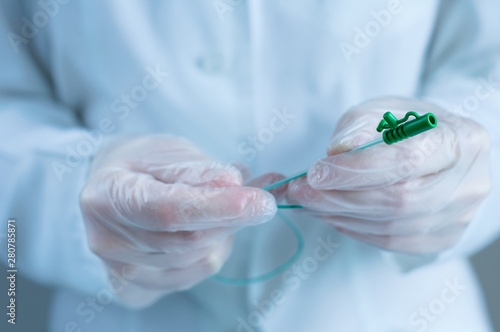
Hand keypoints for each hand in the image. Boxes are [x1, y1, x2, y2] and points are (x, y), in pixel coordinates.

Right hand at [80, 135, 279, 307]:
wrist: (113, 187)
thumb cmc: (140, 165)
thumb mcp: (168, 151)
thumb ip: (198, 169)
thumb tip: (234, 184)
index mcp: (107, 196)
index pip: (169, 211)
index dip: (219, 208)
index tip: (260, 202)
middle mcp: (107, 240)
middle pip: (188, 241)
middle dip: (232, 219)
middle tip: (255, 197)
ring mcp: (120, 270)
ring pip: (197, 261)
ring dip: (224, 233)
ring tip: (222, 206)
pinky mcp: (136, 288)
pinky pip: (192, 276)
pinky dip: (211, 251)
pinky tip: (205, 229)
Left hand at [287, 98, 490, 253]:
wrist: (439, 149)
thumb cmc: (409, 126)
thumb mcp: (382, 111)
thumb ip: (358, 127)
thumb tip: (337, 152)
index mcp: (461, 141)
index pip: (407, 161)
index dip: (356, 170)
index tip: (315, 172)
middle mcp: (468, 183)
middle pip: (398, 200)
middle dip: (339, 197)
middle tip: (299, 192)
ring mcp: (459, 217)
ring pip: (391, 226)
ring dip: (340, 215)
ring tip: (309, 201)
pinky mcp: (441, 238)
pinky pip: (391, 241)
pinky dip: (354, 229)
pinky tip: (332, 214)